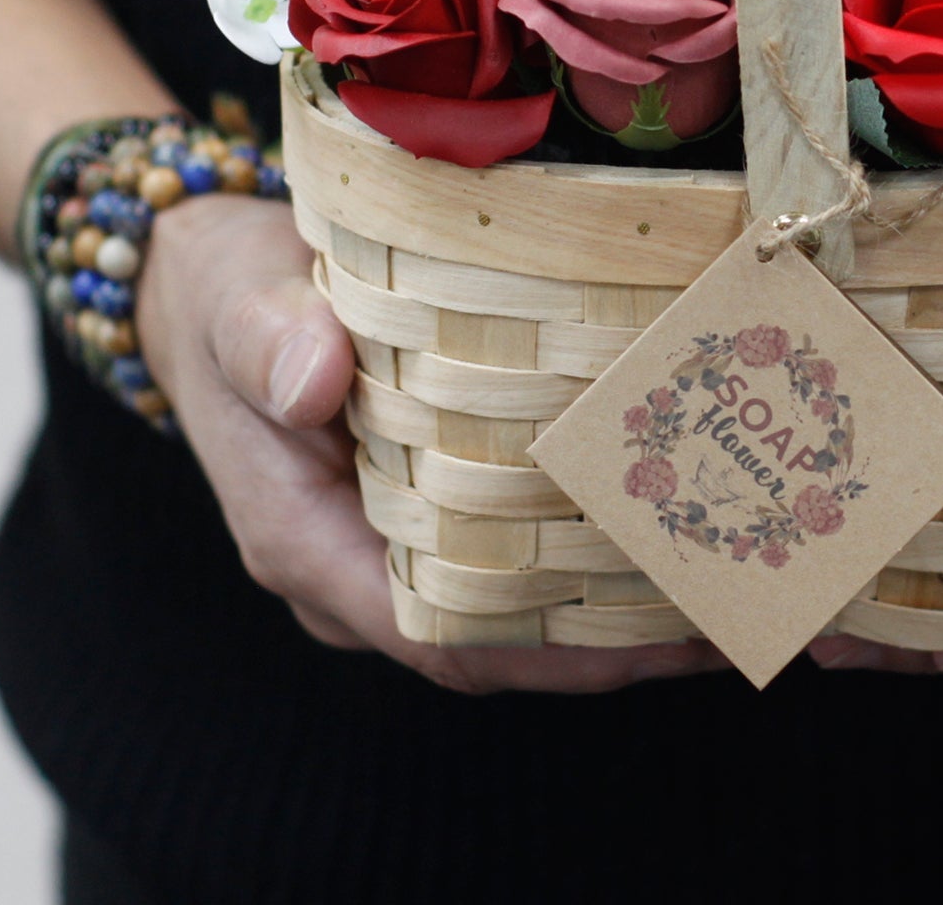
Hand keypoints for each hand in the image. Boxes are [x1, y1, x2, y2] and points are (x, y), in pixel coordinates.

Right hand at [136, 194, 726, 692]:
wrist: (217, 291)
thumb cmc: (230, 300)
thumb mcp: (238, 303)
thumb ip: (269, 342)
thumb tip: (314, 382)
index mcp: (305, 541)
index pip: (431, 631)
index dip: (541, 651)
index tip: (642, 647)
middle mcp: (356, 566)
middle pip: (495, 642)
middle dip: (607, 648)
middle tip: (722, 617)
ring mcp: (394, 543)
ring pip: (512, 609)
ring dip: (612, 613)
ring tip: (724, 586)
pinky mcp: (429, 507)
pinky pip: (511, 555)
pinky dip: (586, 559)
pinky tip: (664, 526)